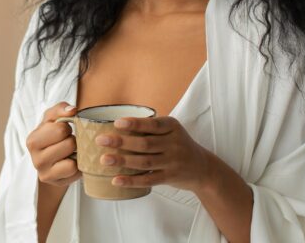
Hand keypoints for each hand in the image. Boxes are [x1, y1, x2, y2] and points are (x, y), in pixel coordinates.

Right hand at [25, 102, 82, 186]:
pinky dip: (78, 167)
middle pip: (69, 145)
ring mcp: (45, 174)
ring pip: (72, 162)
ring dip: (76, 154)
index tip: (62, 131)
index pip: (61, 129)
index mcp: (32, 141)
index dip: (67, 128)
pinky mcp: (56, 183)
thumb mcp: (52, 118)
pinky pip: (75, 173)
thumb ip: (60, 108)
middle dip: (72, 140)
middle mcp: (36, 160)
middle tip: (67, 142)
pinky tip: (72, 162)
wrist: (48, 159)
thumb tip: (72, 110)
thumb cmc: (51, 134)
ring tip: (70, 152)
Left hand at [95, 116, 213, 192]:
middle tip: (101, 141)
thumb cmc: (179, 145)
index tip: (117, 123)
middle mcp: (174, 144)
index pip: (152, 124)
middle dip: (121, 142)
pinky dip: (131, 181)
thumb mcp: (172, 131)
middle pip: (145, 144)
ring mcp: (173, 162)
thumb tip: (117, 124)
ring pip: (144, 162)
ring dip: (122, 161)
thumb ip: (151, 127)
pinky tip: (116, 180)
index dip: (135, 124)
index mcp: (173, 127)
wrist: (203, 168)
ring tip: (104, 159)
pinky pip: (148, 180)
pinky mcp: (170, 178)